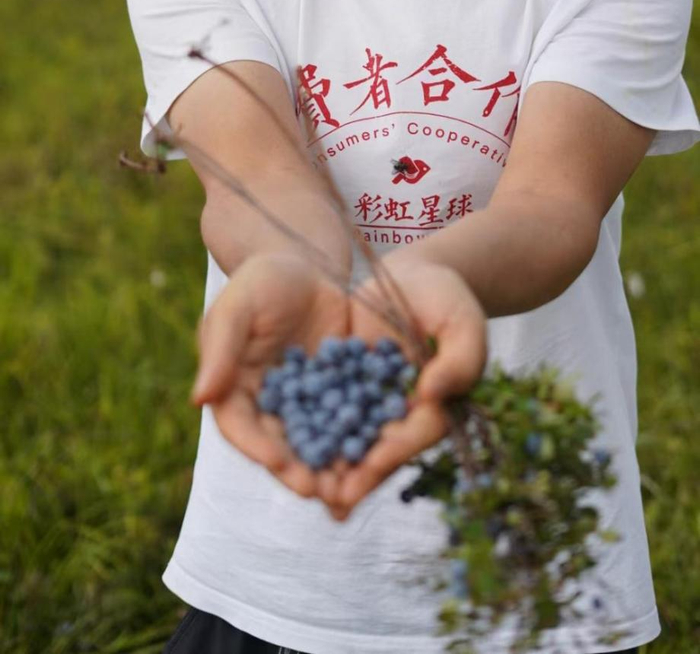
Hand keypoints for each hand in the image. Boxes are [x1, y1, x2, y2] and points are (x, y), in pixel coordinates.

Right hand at [190, 251, 353, 508]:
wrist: (306, 262)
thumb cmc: (260, 280)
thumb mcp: (237, 307)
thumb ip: (221, 349)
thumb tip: (199, 399)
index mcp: (234, 390)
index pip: (241, 427)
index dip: (258, 449)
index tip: (279, 465)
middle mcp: (268, 405)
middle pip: (280, 445)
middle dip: (300, 471)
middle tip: (322, 492)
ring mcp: (305, 402)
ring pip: (317, 441)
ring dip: (332, 467)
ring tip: (353, 487)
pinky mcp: (339, 392)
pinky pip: (350, 419)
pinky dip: (362, 439)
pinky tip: (380, 453)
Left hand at [330, 256, 486, 517]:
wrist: (412, 275)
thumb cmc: (446, 296)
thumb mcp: (462, 322)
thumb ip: (459, 359)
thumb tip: (432, 395)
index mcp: (436, 405)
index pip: (417, 434)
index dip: (395, 451)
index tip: (372, 466)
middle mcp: (402, 412)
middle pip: (381, 449)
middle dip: (358, 475)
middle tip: (333, 498)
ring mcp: (370, 400)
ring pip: (350, 438)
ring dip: (330, 464)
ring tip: (306, 487)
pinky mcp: (344, 384)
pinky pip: (324, 409)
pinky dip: (309, 427)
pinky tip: (284, 444)